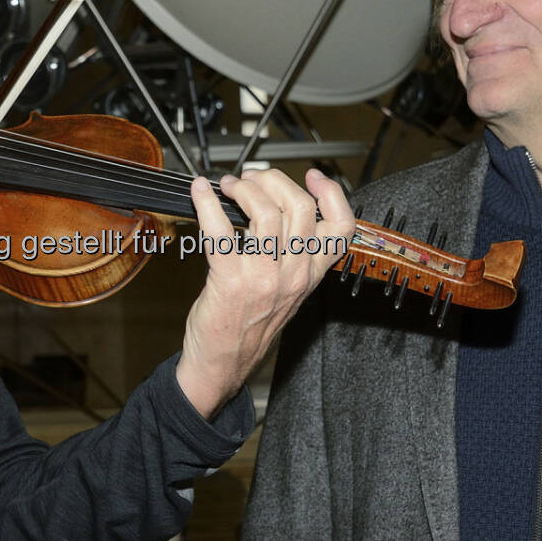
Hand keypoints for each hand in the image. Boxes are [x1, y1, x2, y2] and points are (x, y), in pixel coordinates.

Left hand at [176, 168, 352, 417]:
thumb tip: (278, 209)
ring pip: (264, 211)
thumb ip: (294, 257)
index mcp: (310, 275)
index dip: (332, 194)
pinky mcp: (229, 279)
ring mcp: (263, 277)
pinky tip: (200, 192)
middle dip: (273, 180)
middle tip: (252, 178)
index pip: (341, 228)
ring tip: (228, 185)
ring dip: (242, 188)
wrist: (222, 365)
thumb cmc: (249, 327)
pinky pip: (220, 230)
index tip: (314, 176)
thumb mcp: (287, 292)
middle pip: (299, 206)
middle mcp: (293, 274)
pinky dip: (206, 203)